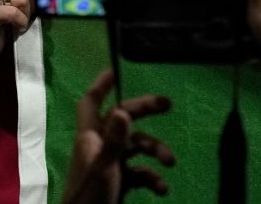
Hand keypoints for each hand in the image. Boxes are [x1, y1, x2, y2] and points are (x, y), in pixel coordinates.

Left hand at [62, 70, 174, 203]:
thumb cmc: (89, 195)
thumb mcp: (104, 167)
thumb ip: (114, 140)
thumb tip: (121, 109)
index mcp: (90, 137)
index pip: (91, 102)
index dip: (101, 85)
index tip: (117, 70)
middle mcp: (100, 146)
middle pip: (123, 119)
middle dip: (144, 111)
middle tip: (169, 104)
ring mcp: (110, 164)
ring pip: (136, 147)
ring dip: (155, 151)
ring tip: (171, 162)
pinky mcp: (119, 182)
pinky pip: (139, 173)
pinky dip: (152, 178)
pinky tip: (162, 189)